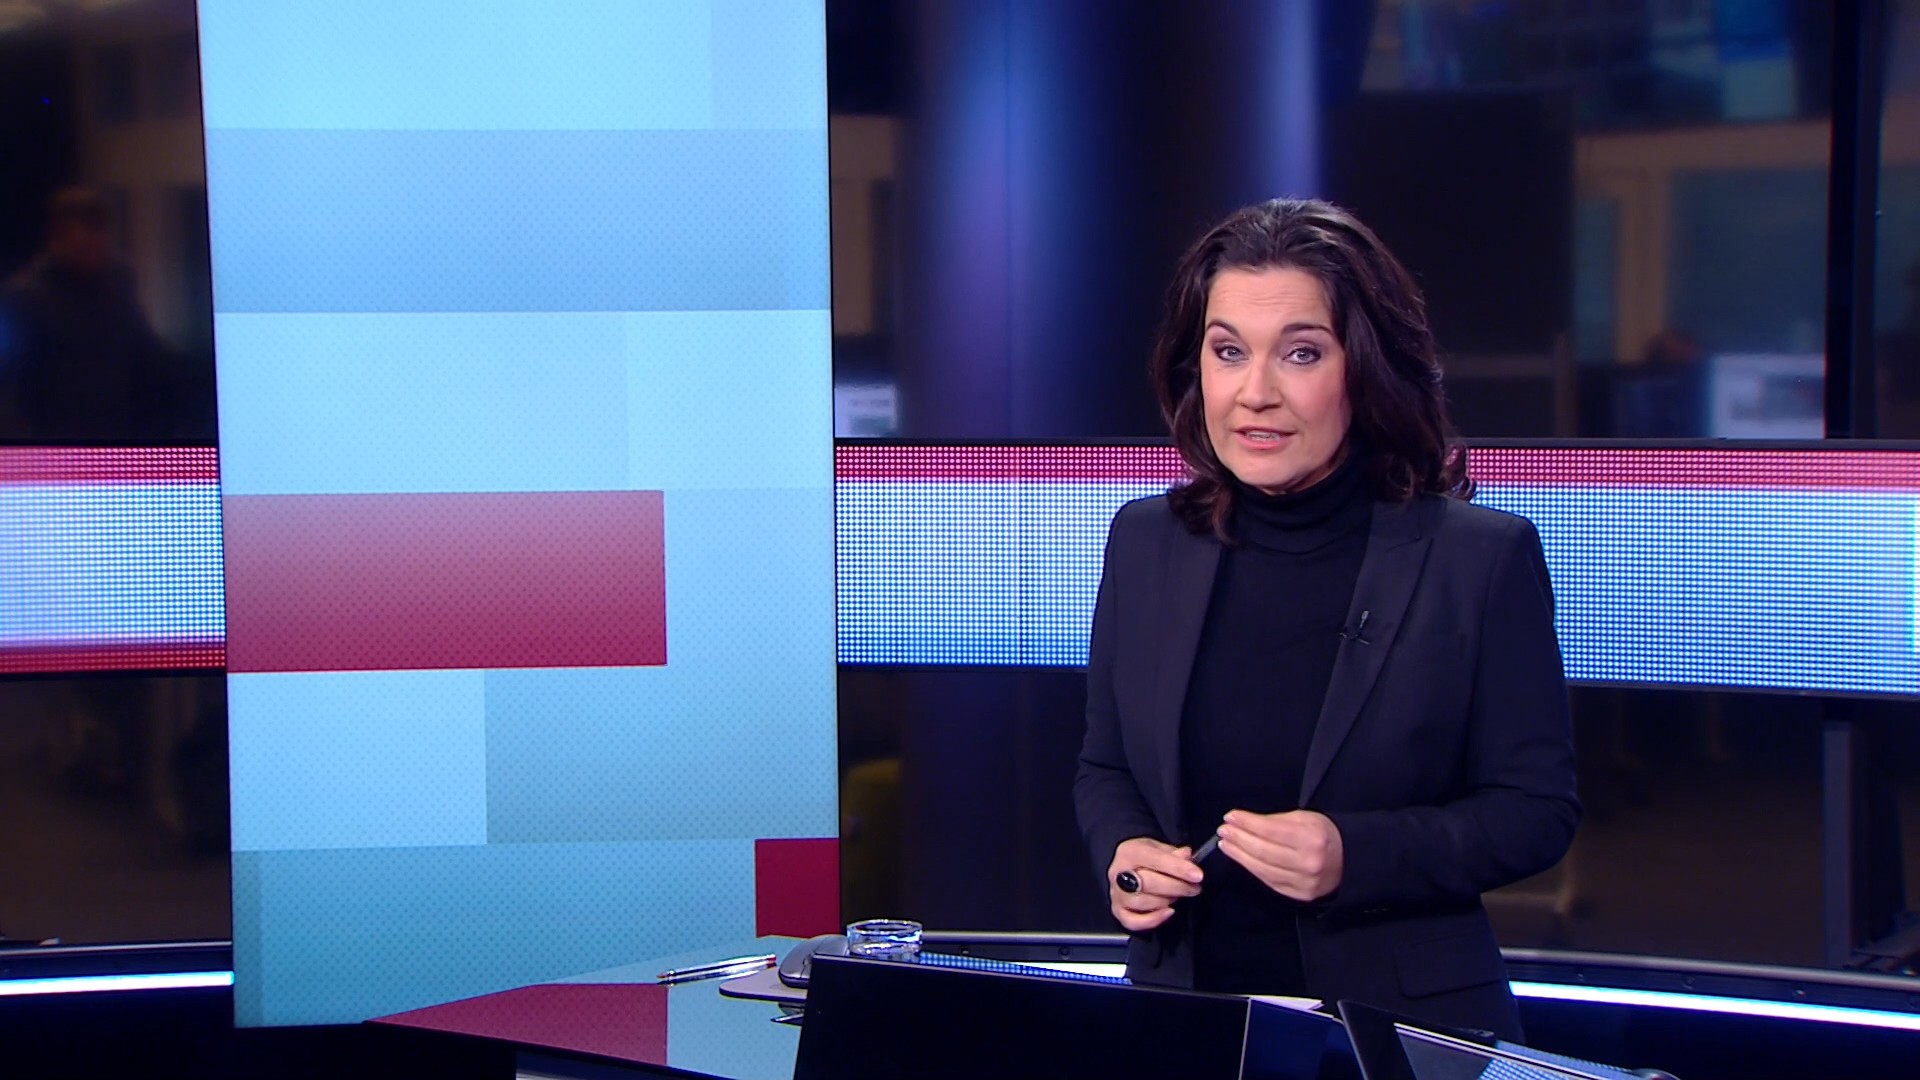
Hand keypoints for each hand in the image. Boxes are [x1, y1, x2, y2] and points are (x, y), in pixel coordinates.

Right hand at [1106, 836, 1203, 931]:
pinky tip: (1168, 912)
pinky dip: (1153, 920)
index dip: (1178, 868)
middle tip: (1194, 888)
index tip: (1197, 875)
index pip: (1155, 859)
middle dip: (1177, 887)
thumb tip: (1187, 855)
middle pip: (1149, 883)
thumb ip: (1173, 853)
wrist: (1127, 867)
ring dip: (1167, 900)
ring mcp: (1116, 893)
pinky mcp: (1118, 911)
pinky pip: (1133, 922)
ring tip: (1179, 895)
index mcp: (1129, 852)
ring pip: (1143, 902)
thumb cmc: (1146, 858)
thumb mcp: (1159, 848)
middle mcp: (1118, 872)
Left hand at [1216, 809, 1343, 901]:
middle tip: (1223, 830)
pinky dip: (1253, 869)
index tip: (1231, 816)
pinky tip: (1242, 859)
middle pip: (1264, 851)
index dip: (1247, 823)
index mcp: (1311, 838)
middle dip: (1239, 839)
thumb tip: (1246, 822)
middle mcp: (1308, 862)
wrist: (1348, 862)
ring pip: (1263, 869)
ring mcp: (1303, 882)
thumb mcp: (1305, 818)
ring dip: (1240, 855)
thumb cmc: (1323, 834)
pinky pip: (1269, 881)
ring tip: (1226, 844)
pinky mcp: (1299, 895)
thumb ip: (1276, 821)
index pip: (1270, 830)